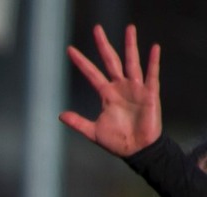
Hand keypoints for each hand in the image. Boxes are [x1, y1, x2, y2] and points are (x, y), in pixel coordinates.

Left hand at [62, 24, 160, 158]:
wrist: (136, 149)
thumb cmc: (116, 140)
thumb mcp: (92, 131)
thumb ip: (77, 122)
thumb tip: (60, 115)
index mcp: (106, 94)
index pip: (91, 73)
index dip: (81, 62)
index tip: (70, 50)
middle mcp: (120, 87)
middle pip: (110, 61)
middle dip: (103, 45)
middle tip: (96, 28)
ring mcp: (135, 88)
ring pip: (131, 62)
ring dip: (130, 45)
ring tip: (129, 28)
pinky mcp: (149, 93)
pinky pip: (152, 74)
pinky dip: (153, 62)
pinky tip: (154, 48)